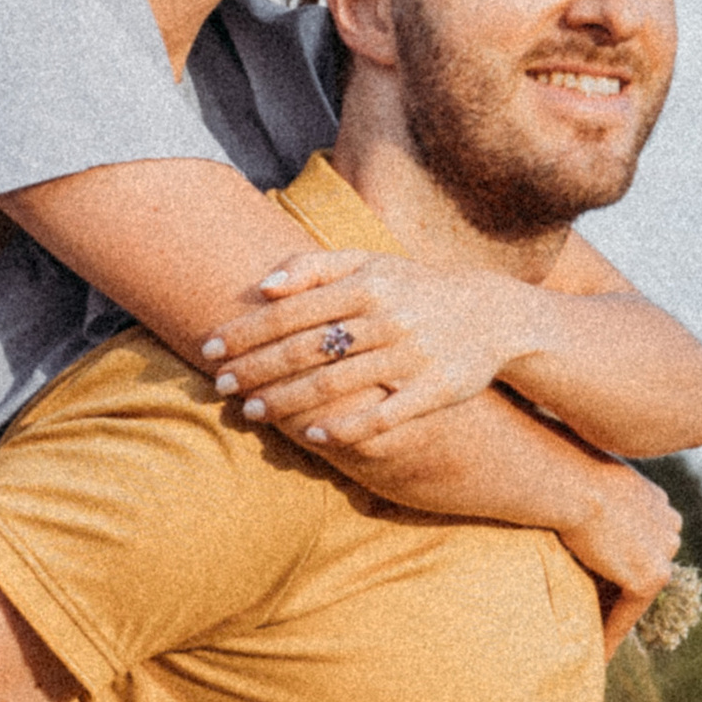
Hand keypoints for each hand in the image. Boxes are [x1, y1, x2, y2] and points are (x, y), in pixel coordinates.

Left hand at [201, 249, 539, 446]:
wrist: (492, 315)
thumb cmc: (413, 288)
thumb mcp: (370, 264)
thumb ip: (313, 267)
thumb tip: (262, 287)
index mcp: (366, 284)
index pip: (291, 311)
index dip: (246, 333)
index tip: (208, 349)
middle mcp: (387, 318)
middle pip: (306, 349)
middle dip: (257, 369)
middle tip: (220, 387)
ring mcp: (412, 356)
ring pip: (336, 383)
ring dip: (288, 401)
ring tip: (252, 412)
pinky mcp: (435, 390)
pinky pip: (384, 416)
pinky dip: (347, 428)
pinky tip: (313, 437)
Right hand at [558, 463, 682, 651]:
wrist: (567, 482)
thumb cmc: (562, 474)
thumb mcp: (590, 478)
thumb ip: (597, 495)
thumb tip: (570, 498)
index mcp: (657, 502)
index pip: (644, 542)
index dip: (622, 564)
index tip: (604, 583)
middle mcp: (670, 525)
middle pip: (645, 568)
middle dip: (624, 591)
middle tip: (597, 618)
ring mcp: (663, 553)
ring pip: (638, 592)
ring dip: (617, 616)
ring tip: (595, 642)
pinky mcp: (650, 577)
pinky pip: (629, 614)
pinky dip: (612, 635)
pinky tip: (596, 654)